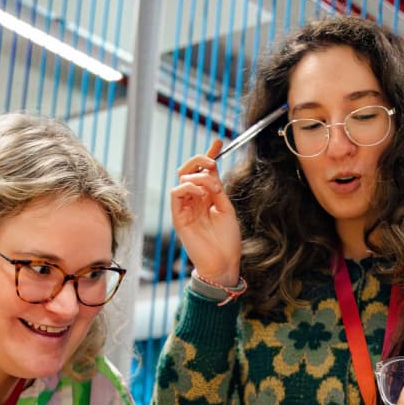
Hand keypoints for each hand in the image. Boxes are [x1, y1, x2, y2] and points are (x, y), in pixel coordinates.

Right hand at [170, 140, 242, 286]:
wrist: (223, 263)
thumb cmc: (227, 240)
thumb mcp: (226, 209)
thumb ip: (217, 189)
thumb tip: (212, 170)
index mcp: (207, 198)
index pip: (205, 172)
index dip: (210, 156)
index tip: (219, 141)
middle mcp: (194, 201)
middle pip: (188, 171)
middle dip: (199, 161)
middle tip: (212, 162)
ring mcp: (185, 208)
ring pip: (182, 178)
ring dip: (198, 176)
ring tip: (212, 187)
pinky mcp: (178, 217)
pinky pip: (176, 193)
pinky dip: (188, 187)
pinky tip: (201, 193)